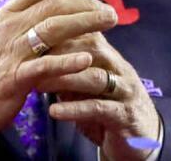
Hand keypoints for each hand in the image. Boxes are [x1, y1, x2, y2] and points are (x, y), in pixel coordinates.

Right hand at [0, 0, 118, 146]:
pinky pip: (44, 66)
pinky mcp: (14, 78)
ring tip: (109, 22)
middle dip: (86, 5)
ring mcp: (11, 52)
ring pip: (53, 29)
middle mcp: (8, 29)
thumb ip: (19, 22)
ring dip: (86, 23)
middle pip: (54, 6)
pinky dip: (68, 62)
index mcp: (4, 17)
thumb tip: (46, 9)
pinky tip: (87, 59)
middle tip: (110, 11)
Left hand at [42, 30, 165, 159]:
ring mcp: (125, 91)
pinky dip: (75, 109)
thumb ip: (68, 72)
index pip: (89, 32)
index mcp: (110, 57)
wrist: (139, 139)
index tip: (33, 35)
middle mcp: (120, 69)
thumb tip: (36, 59)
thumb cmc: (106, 108)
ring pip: (95, 77)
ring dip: (65, 79)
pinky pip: (99, 109)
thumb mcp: (87, 87)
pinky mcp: (125, 116)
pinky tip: (54, 111)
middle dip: (60, 52)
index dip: (62, 30)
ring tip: (37, 85)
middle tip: (30, 59)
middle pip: (93, 48)